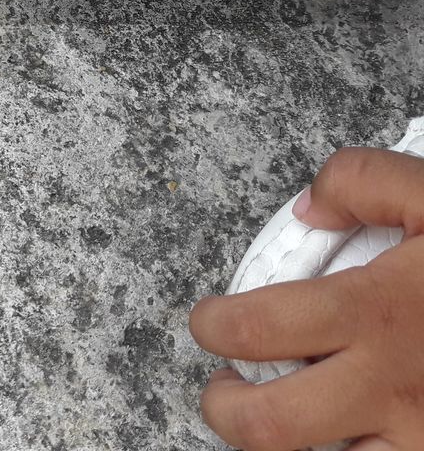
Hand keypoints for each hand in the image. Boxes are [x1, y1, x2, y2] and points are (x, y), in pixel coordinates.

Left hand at [190, 147, 423, 450]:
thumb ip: (364, 181)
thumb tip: (309, 209)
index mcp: (379, 312)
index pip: (253, 329)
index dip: (213, 327)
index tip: (210, 322)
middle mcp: (395, 389)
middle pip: (269, 427)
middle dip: (226, 410)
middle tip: (225, 389)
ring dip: (290, 448)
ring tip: (285, 421)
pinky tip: (346, 437)